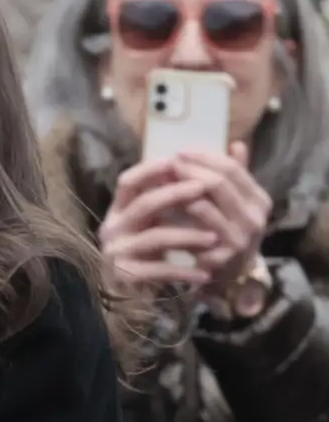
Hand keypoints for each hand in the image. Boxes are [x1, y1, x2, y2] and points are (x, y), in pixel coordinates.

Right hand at [98, 158, 217, 291]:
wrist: (126, 299)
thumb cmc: (144, 256)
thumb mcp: (152, 224)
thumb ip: (166, 199)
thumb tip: (187, 165)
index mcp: (118, 211)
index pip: (128, 182)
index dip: (151, 169)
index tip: (178, 160)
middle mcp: (112, 228)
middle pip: (143, 204)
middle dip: (176, 193)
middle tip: (206, 187)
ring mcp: (116, 252)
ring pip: (154, 237)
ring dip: (188, 235)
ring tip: (216, 237)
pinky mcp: (125, 274)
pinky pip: (158, 269)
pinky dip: (183, 271)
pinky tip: (205, 274)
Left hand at [171, 143, 271, 287]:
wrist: (227, 277)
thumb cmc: (225, 234)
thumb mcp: (233, 204)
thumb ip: (234, 177)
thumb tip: (237, 143)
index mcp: (259, 199)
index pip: (232, 168)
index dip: (205, 156)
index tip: (180, 151)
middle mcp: (256, 216)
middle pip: (220, 181)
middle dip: (190, 168)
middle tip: (168, 162)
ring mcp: (242, 236)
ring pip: (208, 199)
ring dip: (182, 186)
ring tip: (163, 180)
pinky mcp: (225, 253)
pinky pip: (199, 224)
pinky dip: (180, 211)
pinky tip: (164, 205)